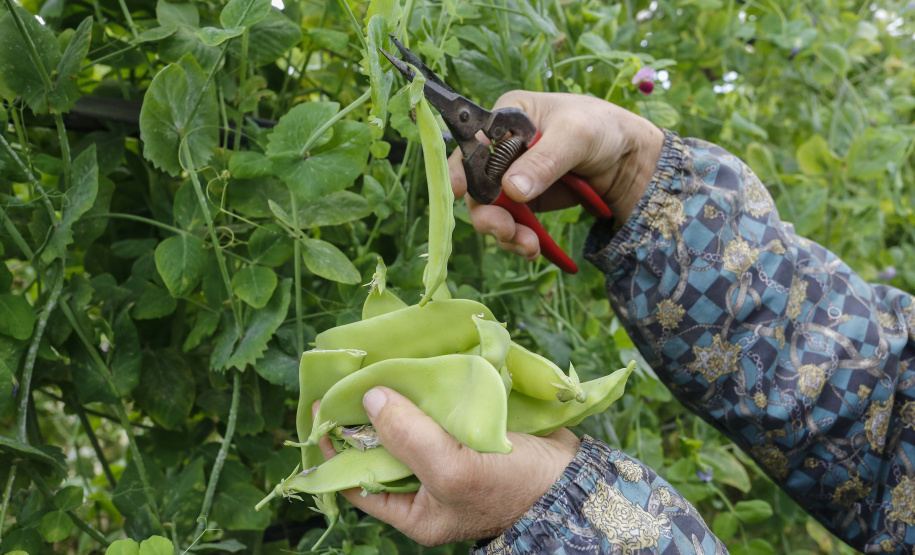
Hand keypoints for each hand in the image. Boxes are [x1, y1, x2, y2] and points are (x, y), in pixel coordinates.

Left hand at [314, 387, 579, 545]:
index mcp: (413, 510)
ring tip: (375, 366)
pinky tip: (413, 368)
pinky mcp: (466, 432)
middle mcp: (424, 485)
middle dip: (364, 416)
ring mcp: (446, 456)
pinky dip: (424, 390)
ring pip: (408, 424)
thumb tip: (369, 398)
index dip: (334, 447)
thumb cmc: (512, 486)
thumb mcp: (452, 469)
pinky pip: (434, 410)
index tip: (321, 409)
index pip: (356, 481)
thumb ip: (407, 437)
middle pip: (380, 447)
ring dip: (395, 397)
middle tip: (347, 378)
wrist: (573, 478)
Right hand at [449, 91, 664, 259]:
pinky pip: (511, 223)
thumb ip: (544, 160)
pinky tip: (533, 248)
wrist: (630, 158)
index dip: (457, 170)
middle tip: (506, 232)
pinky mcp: (525, 201)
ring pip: (491, 211)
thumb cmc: (603, 128)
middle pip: (475, 186)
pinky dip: (518, 239)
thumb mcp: (576, 136)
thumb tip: (512, 190)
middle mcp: (501, 149)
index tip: (454, 192)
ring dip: (504, 232)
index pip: (471, 144)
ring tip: (529, 246)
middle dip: (488, 214)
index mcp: (506, 119)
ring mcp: (512, 177)